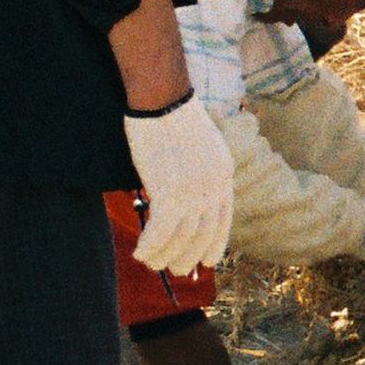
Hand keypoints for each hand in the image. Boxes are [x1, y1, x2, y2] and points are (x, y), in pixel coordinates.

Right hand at [123, 98, 235, 275]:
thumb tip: (185, 195)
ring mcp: (193, 189)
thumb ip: (199, 171)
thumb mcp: (198, 144)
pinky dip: (151, 246)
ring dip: (164, 256)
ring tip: (151, 263)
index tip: (206, 260)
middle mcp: (213, 185)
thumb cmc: (170, 115)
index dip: (214, 244)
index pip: (223, 219)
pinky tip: (140, 252)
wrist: (160, 96)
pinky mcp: (170, 190)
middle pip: (203, 234)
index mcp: (223, 173)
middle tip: (174, 269)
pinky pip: (161, 231)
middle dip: (188, 257)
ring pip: (182, 237)